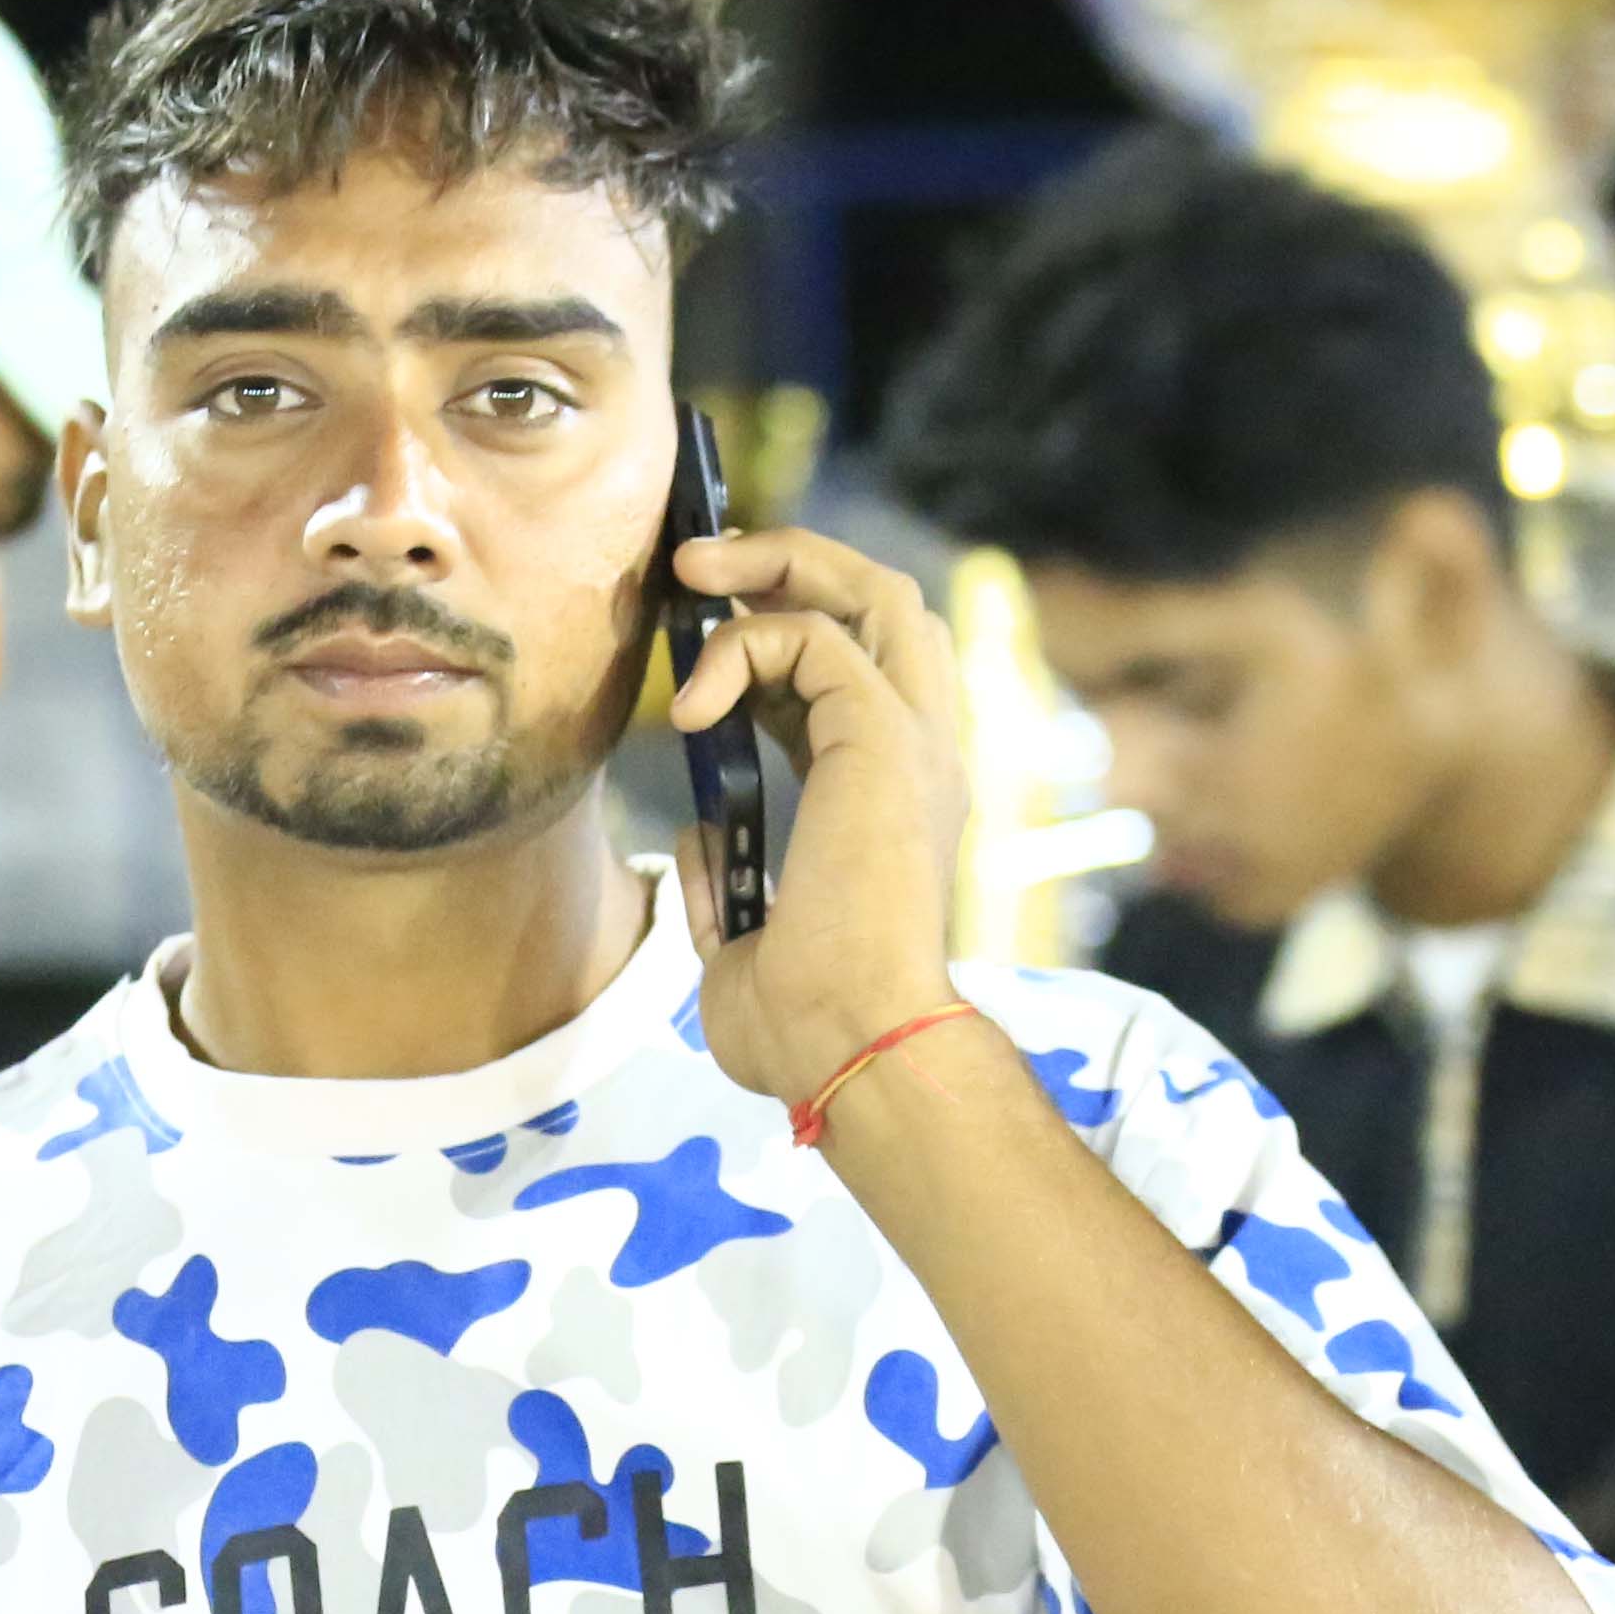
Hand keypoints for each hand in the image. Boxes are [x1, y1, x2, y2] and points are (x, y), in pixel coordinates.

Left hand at [668, 523, 972, 1111]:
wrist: (853, 1050)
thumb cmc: (806, 1028)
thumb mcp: (740, 947)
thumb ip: (724, 881)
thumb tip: (696, 832)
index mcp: (894, 800)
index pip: (859, 671)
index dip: (783, 634)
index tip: (705, 640)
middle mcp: (920, 757)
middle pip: (886, 603)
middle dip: (793, 563)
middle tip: (698, 570)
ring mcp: (914, 743)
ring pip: (875, 591)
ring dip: (780, 564)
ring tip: (695, 575)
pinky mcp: (884, 739)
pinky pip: (815, 636)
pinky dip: (744, 646)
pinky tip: (693, 708)